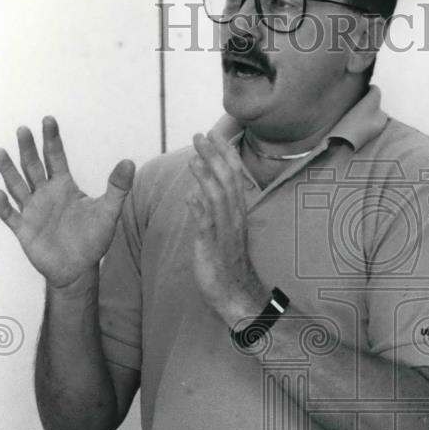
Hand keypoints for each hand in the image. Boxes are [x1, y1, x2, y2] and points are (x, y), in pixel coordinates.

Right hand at [0, 116, 134, 289]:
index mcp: (64, 187)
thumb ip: (117, 187)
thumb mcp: (108, 212)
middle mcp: (45, 194)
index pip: (55, 157)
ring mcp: (32, 211)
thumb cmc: (93, 240)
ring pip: (17, 186)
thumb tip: (129, 162)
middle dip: (28, 149)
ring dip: (8, 171)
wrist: (77, 269)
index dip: (52, 140)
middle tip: (23, 130)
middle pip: (33, 166)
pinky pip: (10, 215)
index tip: (49, 120)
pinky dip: (4, 206)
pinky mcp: (23, 229)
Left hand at [186, 131, 265, 323]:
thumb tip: (196, 191)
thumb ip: (210, 211)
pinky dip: (200, 210)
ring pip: (218, 198)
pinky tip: (190, 196)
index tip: (214, 135)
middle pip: (226, 181)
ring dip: (206, 177)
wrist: (238, 295)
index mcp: (236, 213)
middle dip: (214, 156)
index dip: (224, 154)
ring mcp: (224, 233)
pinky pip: (207, 227)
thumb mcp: (221, 232)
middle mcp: (233, 218)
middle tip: (201, 135)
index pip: (233, 176)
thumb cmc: (228, 265)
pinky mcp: (213, 248)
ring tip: (194, 158)